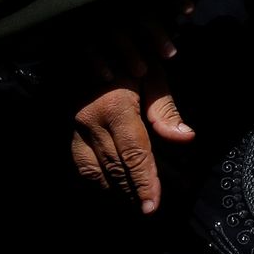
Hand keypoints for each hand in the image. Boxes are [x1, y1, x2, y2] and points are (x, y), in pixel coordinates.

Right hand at [70, 61, 193, 213]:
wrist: (93, 44)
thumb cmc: (131, 58)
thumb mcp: (153, 77)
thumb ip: (166, 110)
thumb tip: (186, 137)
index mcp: (116, 108)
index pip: (135, 155)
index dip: (144, 182)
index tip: (152, 205)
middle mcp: (91, 120)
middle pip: (115, 167)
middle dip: (132, 191)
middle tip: (147, 210)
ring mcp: (75, 126)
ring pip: (93, 169)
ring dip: (113, 190)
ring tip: (131, 203)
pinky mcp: (68, 128)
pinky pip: (79, 162)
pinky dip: (94, 179)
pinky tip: (109, 188)